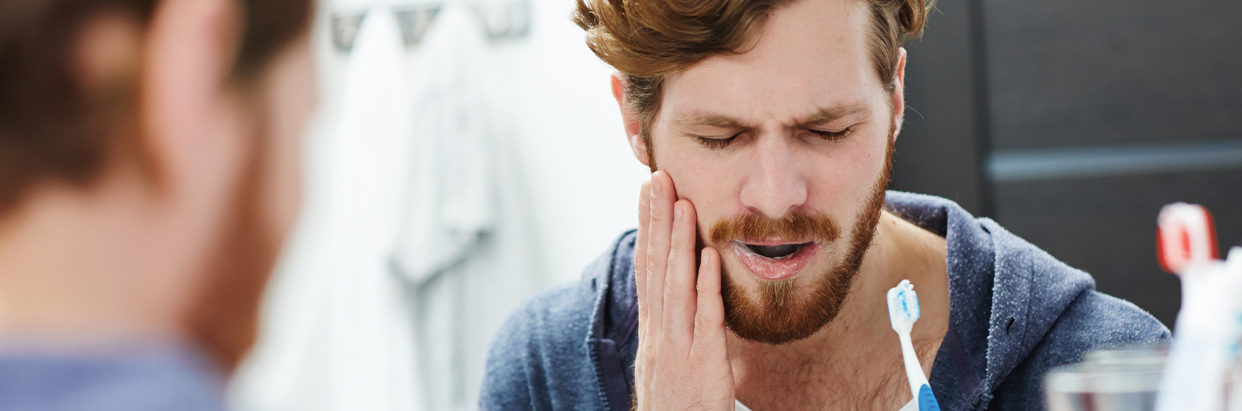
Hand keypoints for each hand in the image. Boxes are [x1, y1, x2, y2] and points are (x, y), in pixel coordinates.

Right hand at [633, 171, 734, 410]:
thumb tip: (685, 291)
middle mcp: (659, 333)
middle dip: (656, 221)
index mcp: (653, 330)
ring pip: (676, 287)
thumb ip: (676, 327)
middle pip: (655, 267)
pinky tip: (711, 257)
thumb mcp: (669, 361)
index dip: (646, 228)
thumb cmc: (678, 408)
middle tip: (658, 178)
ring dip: (678, 242)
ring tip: (683, 204)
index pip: (646, 268)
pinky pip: (706, 321)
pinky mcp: (703, 366)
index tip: (648, 191)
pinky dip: (707, 287)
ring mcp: (678, 348)